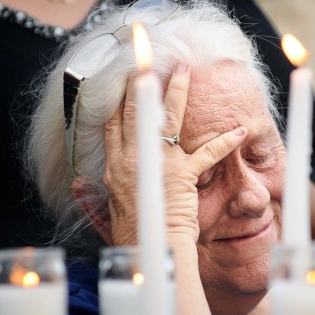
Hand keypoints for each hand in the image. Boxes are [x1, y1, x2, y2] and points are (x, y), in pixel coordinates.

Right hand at [103, 63, 245, 245]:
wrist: (151, 252)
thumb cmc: (133, 240)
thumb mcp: (104, 217)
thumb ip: (89, 199)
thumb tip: (75, 183)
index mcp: (114, 169)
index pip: (111, 126)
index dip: (116, 100)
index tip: (123, 81)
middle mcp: (131, 161)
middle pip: (134, 112)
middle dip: (142, 83)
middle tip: (148, 61)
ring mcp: (157, 164)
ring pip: (166, 118)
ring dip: (177, 91)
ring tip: (184, 69)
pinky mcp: (182, 175)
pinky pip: (207, 153)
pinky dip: (225, 141)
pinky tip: (239, 130)